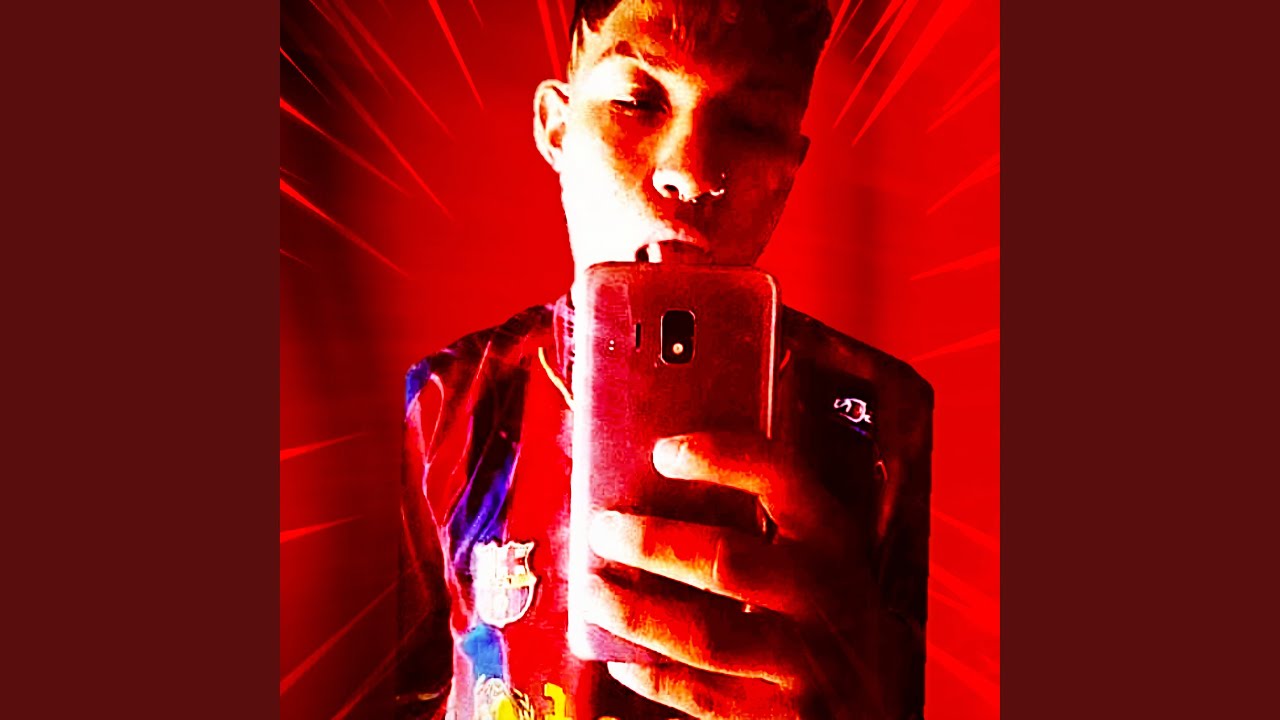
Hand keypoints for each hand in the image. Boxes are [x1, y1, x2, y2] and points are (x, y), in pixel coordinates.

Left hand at [585, 431, 885, 718]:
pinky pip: (700, 695)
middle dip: (652, 542)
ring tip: (591, 592)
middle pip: (725, 559)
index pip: (782, 479)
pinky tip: (620, 658)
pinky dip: (650, 675)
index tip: (664, 451)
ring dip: (635, 611)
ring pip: (705, 634)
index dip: (720, 458)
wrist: (875, 710)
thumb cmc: (823, 620)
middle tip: (602, 529)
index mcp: (832, 543)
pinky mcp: (782, 719)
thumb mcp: (817, 566)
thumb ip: (762, 532)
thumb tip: (651, 498)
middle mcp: (825, 598)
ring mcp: (806, 664)